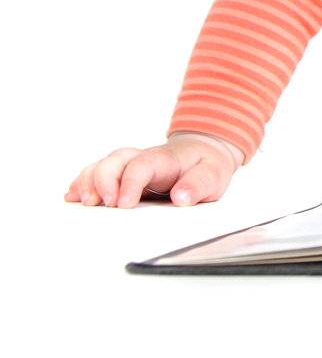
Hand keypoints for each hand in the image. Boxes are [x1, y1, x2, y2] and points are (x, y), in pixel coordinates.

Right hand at [64, 133, 242, 208]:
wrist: (204, 153)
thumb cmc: (206, 167)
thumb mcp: (213, 176)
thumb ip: (197, 186)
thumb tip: (180, 198)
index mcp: (165, 159)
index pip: (143, 166)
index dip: (130, 183)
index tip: (123, 204)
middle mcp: (142, 158)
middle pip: (116, 161)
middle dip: (104, 180)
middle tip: (102, 204)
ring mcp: (129, 164)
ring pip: (103, 164)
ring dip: (88, 181)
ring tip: (82, 201)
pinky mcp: (121, 173)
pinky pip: (97, 172)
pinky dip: (82, 183)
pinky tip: (72, 196)